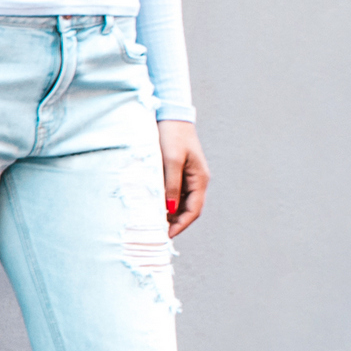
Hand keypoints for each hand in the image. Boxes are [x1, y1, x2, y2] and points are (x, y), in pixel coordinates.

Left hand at [160, 119, 208, 234]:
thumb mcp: (170, 161)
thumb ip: (171, 185)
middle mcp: (196, 180)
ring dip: (168, 213)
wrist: (170, 115)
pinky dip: (164, 201)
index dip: (181, 224)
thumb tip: (169, 209)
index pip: (193, 210)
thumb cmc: (172, 136)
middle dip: (174, 222)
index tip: (166, 235)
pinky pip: (173, 192)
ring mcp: (188, 176)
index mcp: (199, 179)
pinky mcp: (177, 171)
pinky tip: (151, 206)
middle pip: (187, 209)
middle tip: (156, 233)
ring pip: (180, 202)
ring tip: (151, 222)